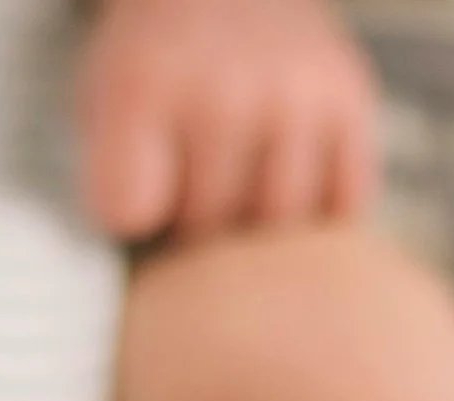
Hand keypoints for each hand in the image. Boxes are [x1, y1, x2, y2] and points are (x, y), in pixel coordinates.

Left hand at [76, 0, 376, 241]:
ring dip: (255, 225)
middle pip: (207, 225)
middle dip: (191, 224)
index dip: (128, 217)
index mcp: (144, 82)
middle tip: (189, 192)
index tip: (132, 197)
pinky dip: (314, 211)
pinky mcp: (352, 99)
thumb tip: (161, 288)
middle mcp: (226, 87)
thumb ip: (115, 180)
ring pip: (278, 225)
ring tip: (237, 189)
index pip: (129, 212)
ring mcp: (297, 93)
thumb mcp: (101, 98)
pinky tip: (286, 181)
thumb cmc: (156, 58)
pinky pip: (340, 205)